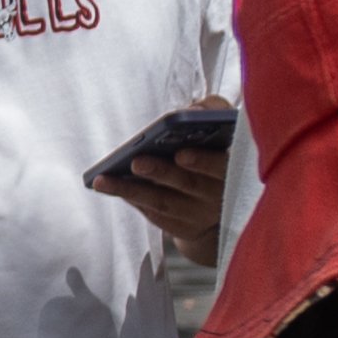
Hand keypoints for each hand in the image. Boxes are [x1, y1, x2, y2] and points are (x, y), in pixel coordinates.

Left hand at [87, 105, 231, 257]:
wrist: (222, 197)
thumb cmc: (216, 149)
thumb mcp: (223, 126)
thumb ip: (214, 111)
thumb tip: (194, 110)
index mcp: (233, 169)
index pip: (222, 167)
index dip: (203, 161)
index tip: (181, 153)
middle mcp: (218, 197)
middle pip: (190, 185)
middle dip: (161, 172)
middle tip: (137, 161)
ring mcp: (199, 216)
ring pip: (164, 203)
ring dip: (133, 191)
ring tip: (105, 179)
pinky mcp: (181, 227)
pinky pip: (154, 215)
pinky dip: (132, 200)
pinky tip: (110, 187)